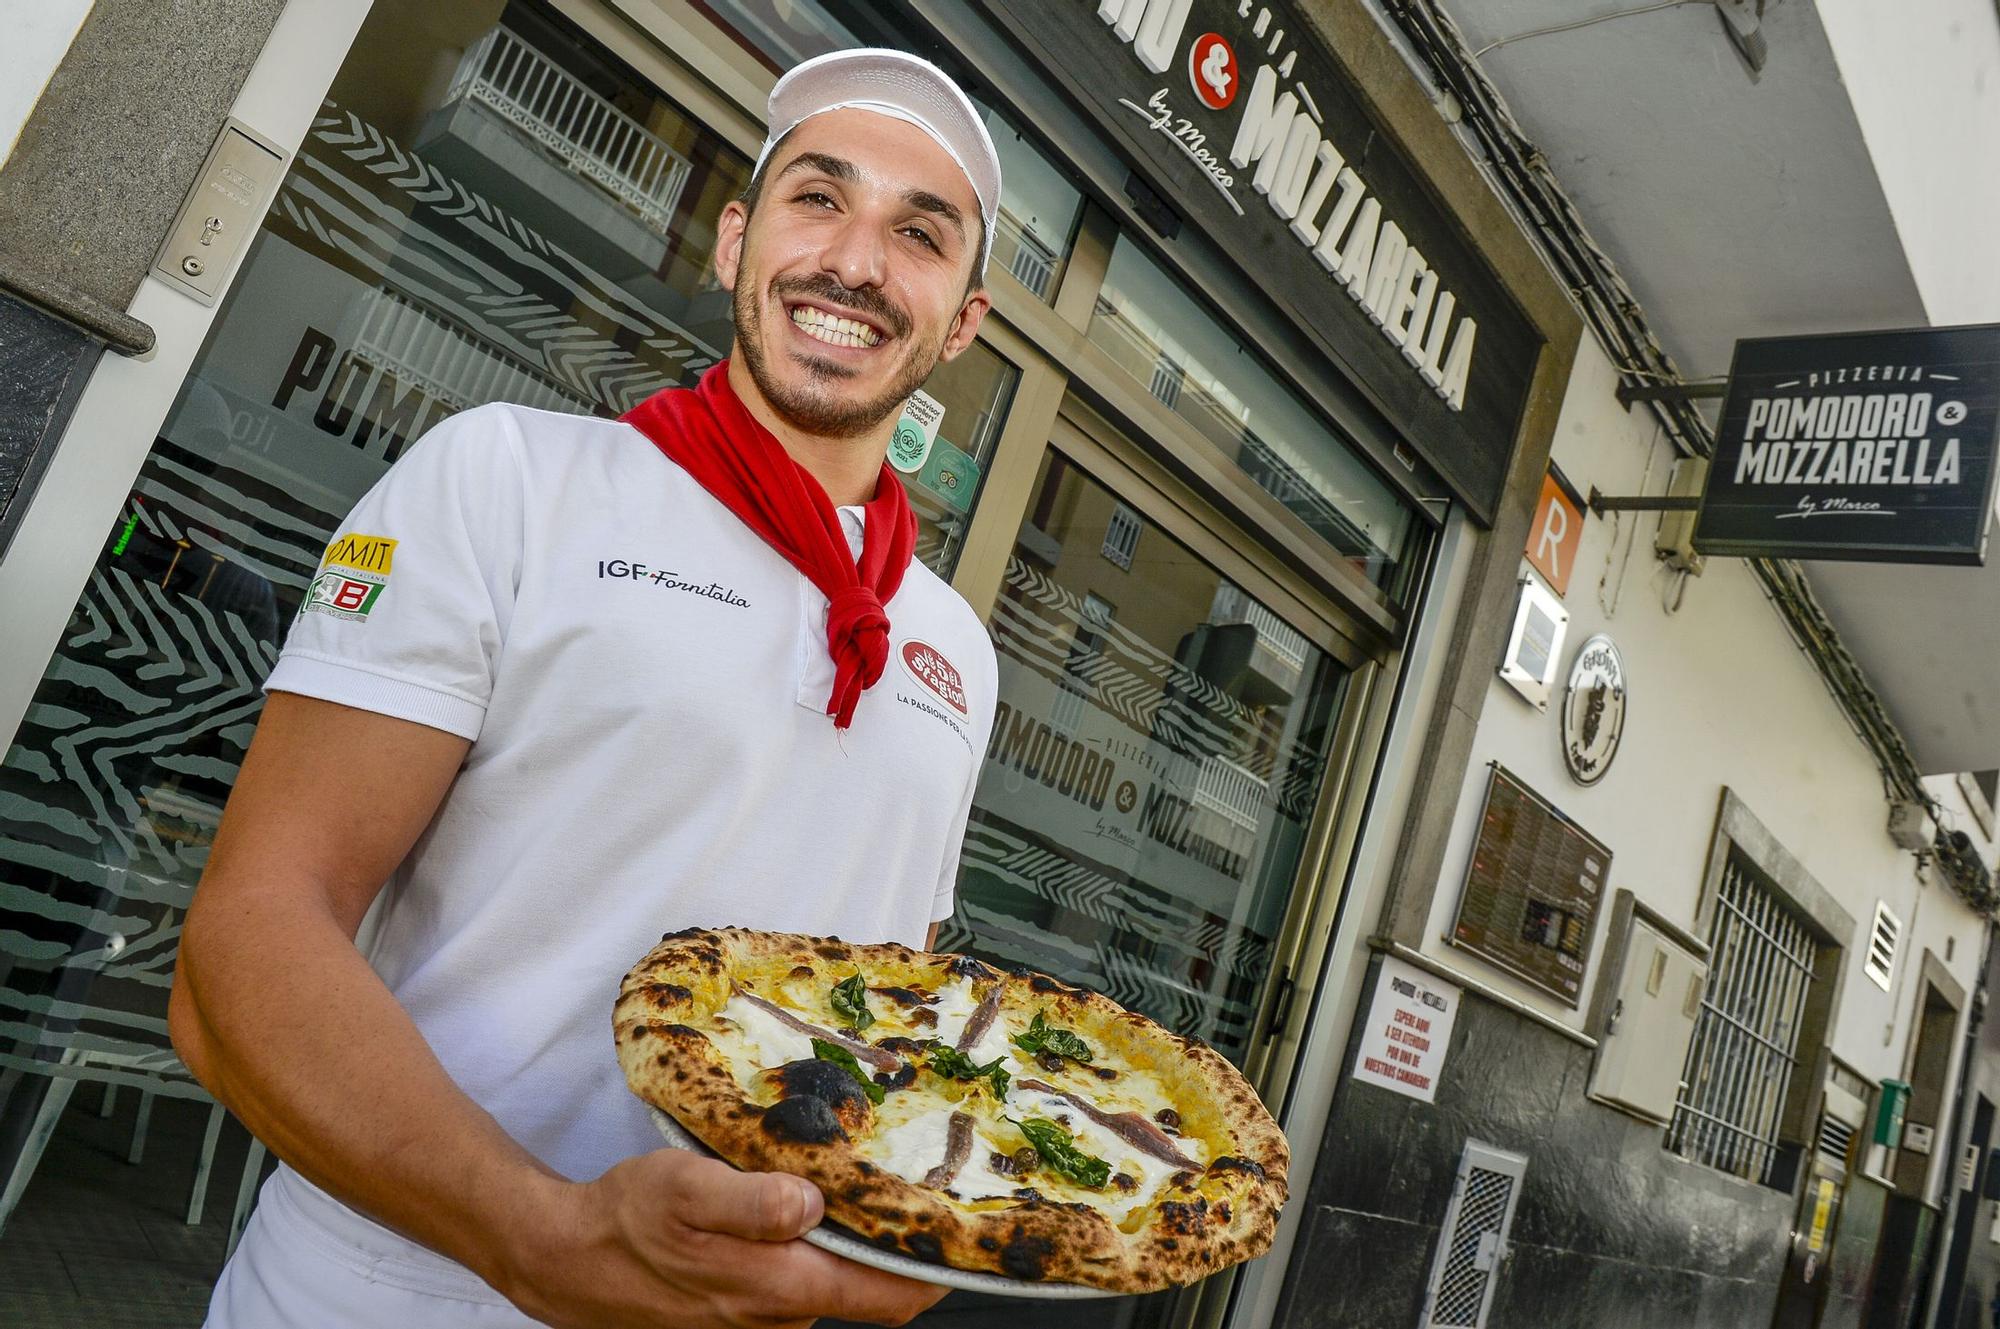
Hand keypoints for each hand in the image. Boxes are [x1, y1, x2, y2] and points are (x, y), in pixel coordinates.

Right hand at [496, 1149, 948, 1327]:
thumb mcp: (683, 1189)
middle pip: (871, 1290)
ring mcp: (763, 1316)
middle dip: (904, 1248)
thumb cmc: (626, 1219)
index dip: (936, 1269)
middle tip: (929, 1186)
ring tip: (877, 1182)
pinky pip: (803, 1280)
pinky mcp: (744, 1306)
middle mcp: (780, 1313)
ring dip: (860, 1243)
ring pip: (836, 1282)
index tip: (966, 1227)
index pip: (888, 1298)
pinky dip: (821, 1248)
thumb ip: (749, 1201)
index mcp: (777, 1286)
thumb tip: (811, 1204)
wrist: (567, 1259)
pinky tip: (814, 1203)